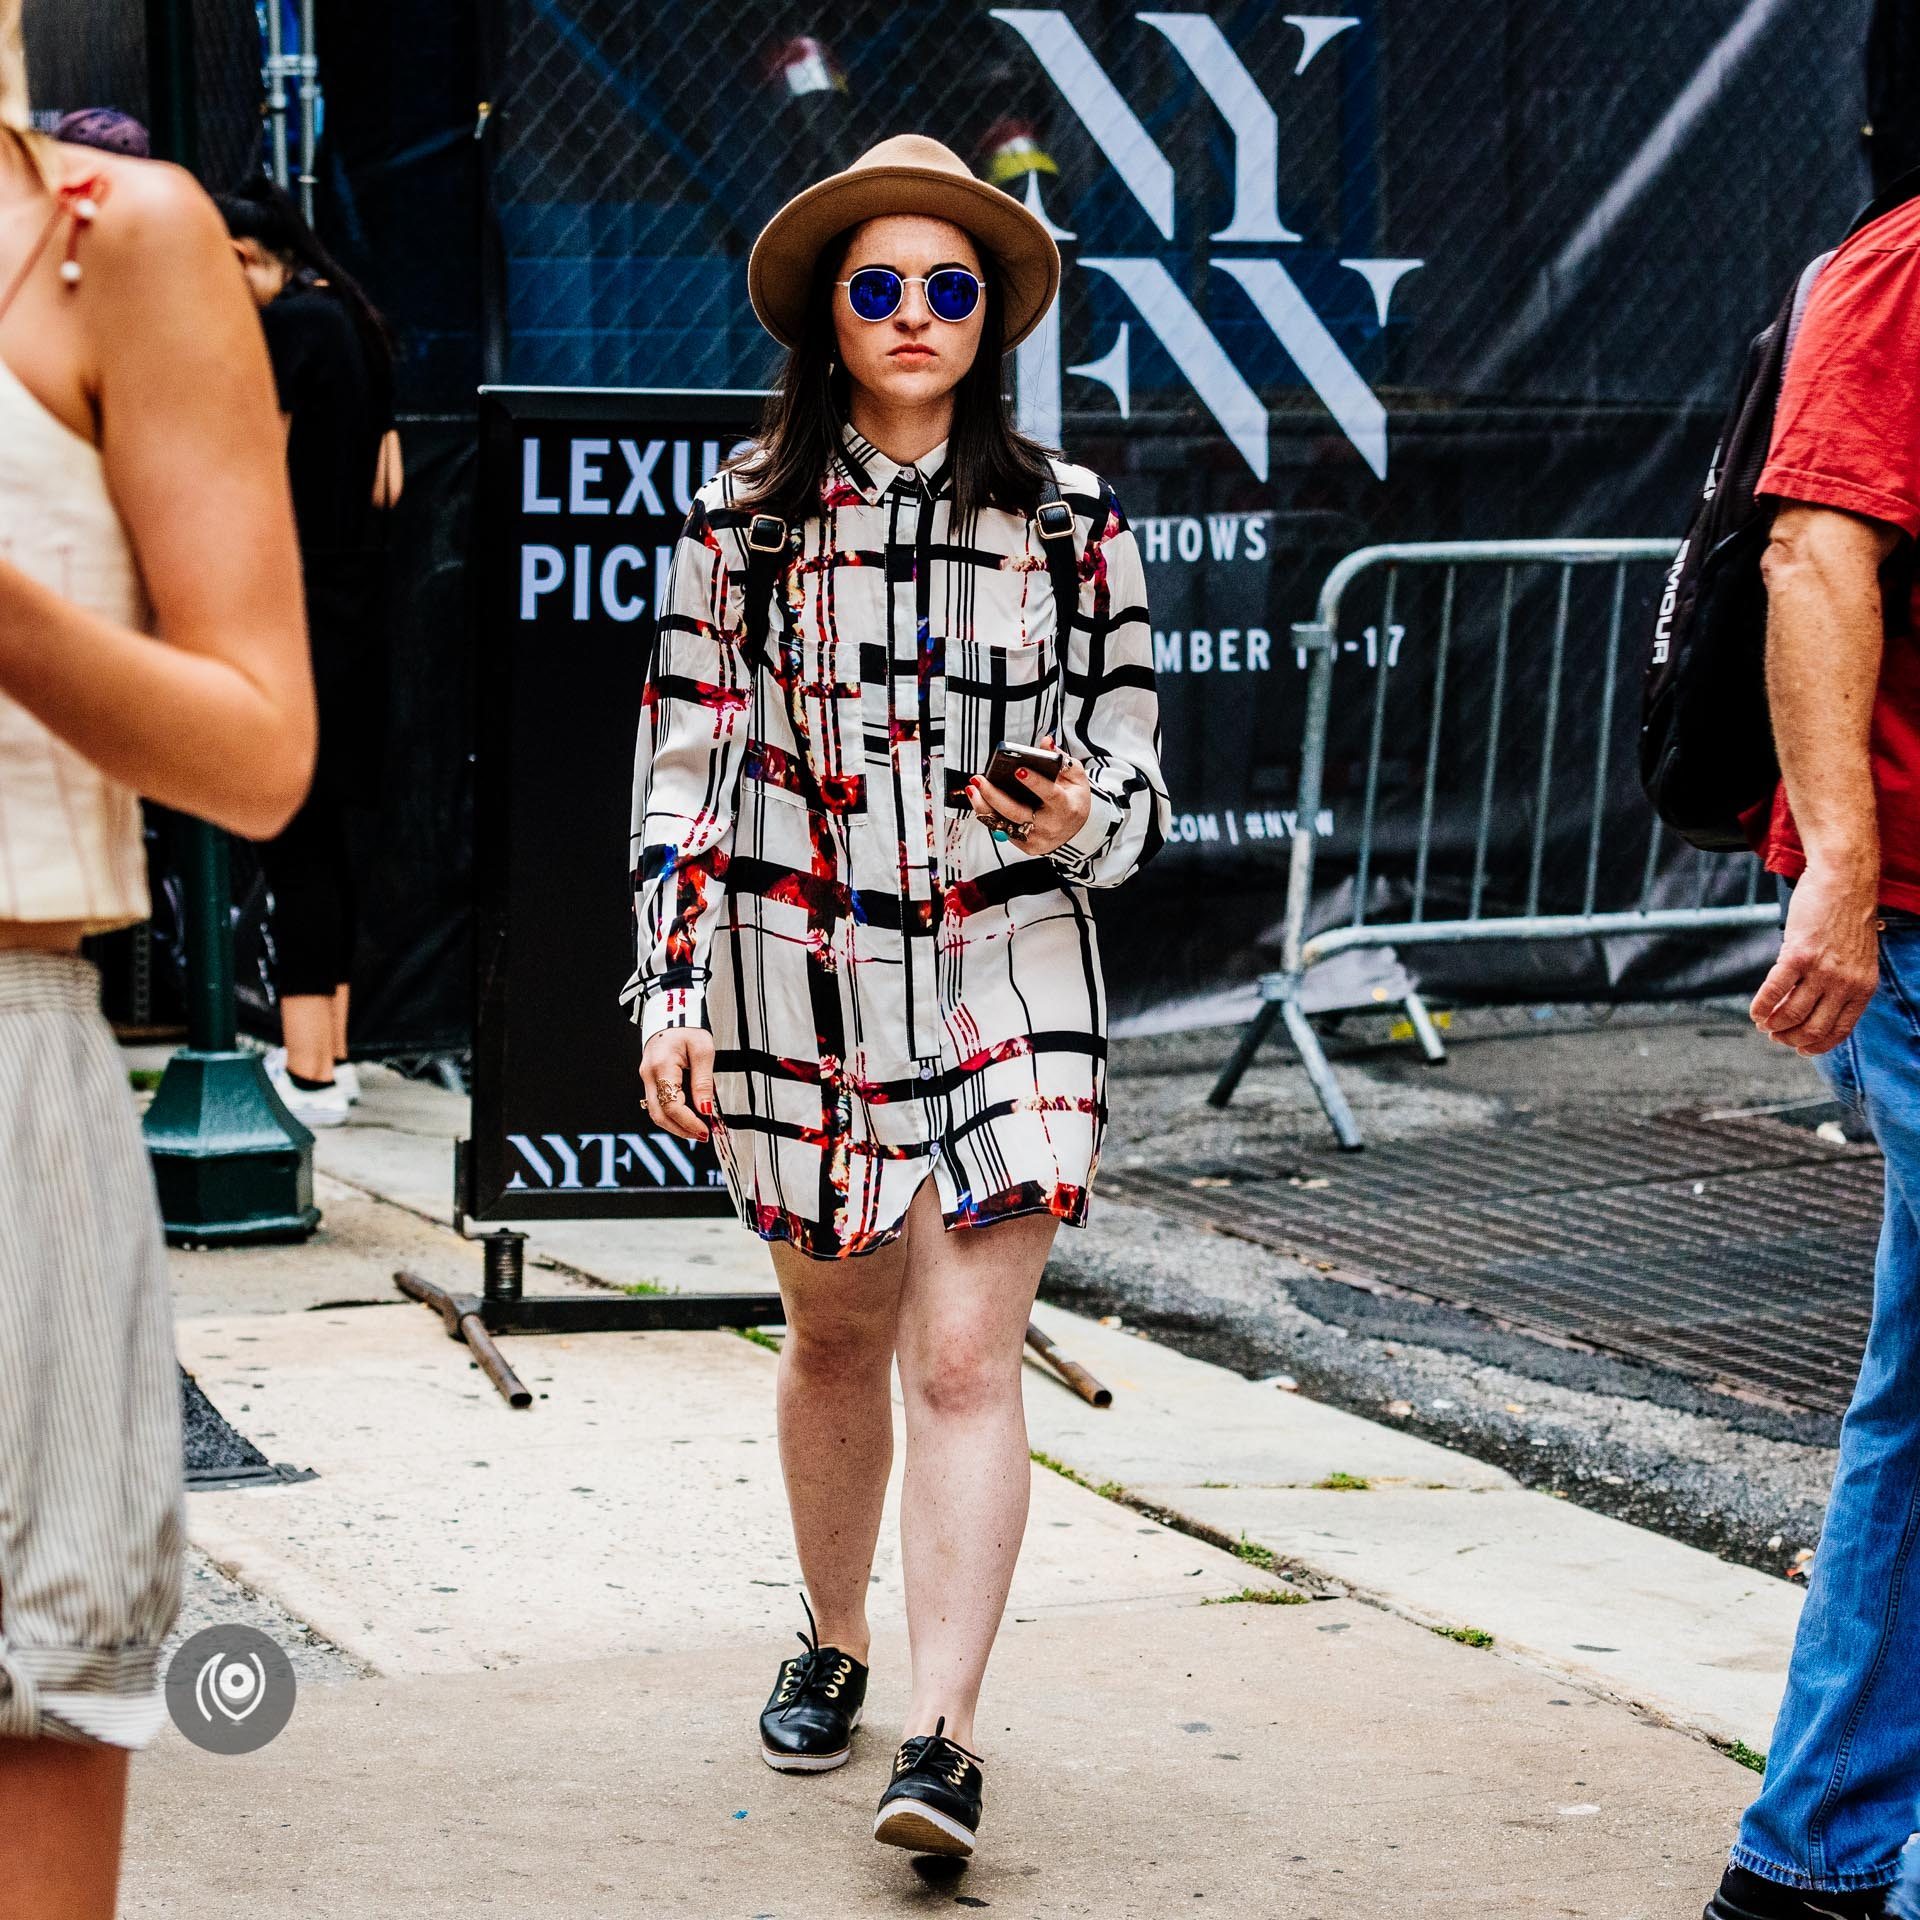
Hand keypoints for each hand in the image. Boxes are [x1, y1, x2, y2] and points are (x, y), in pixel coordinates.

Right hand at [640, 1028, 715, 1140]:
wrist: (671, 1016)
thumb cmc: (687, 1028)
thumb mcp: (703, 1051)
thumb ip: (703, 1082)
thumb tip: (705, 1110)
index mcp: (661, 1066)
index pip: (671, 1105)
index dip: (688, 1122)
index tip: (705, 1129)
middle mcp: (649, 1075)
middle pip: (659, 1115)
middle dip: (681, 1129)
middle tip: (703, 1135)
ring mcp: (647, 1079)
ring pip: (656, 1113)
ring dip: (676, 1126)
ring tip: (698, 1130)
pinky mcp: (650, 1081)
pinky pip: (658, 1104)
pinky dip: (672, 1115)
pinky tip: (688, 1118)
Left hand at [967, 737, 1091, 856]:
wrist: (1076, 831)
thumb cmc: (1073, 800)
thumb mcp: (1075, 777)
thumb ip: (1060, 759)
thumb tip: (1046, 742)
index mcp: (1067, 807)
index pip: (1050, 794)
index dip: (1035, 782)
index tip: (1018, 770)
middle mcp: (1050, 826)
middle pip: (1017, 812)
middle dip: (994, 795)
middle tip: (978, 779)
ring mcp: (1036, 838)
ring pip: (1004, 824)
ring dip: (984, 806)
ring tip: (973, 788)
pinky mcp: (1025, 845)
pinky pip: (1002, 830)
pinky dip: (988, 815)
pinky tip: (979, 800)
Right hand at [1750, 857, 1879, 1054]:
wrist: (1845, 881)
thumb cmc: (1847, 916)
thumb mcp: (1857, 957)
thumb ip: (1842, 982)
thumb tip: (1812, 1006)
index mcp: (1863, 988)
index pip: (1838, 1031)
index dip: (1816, 1046)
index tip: (1799, 1048)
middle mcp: (1845, 984)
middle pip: (1812, 1028)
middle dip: (1790, 1038)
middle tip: (1775, 1035)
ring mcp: (1822, 970)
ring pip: (1791, 1014)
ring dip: (1773, 1024)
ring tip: (1763, 1023)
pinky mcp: (1798, 955)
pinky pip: (1774, 991)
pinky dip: (1761, 1006)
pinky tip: (1754, 1012)